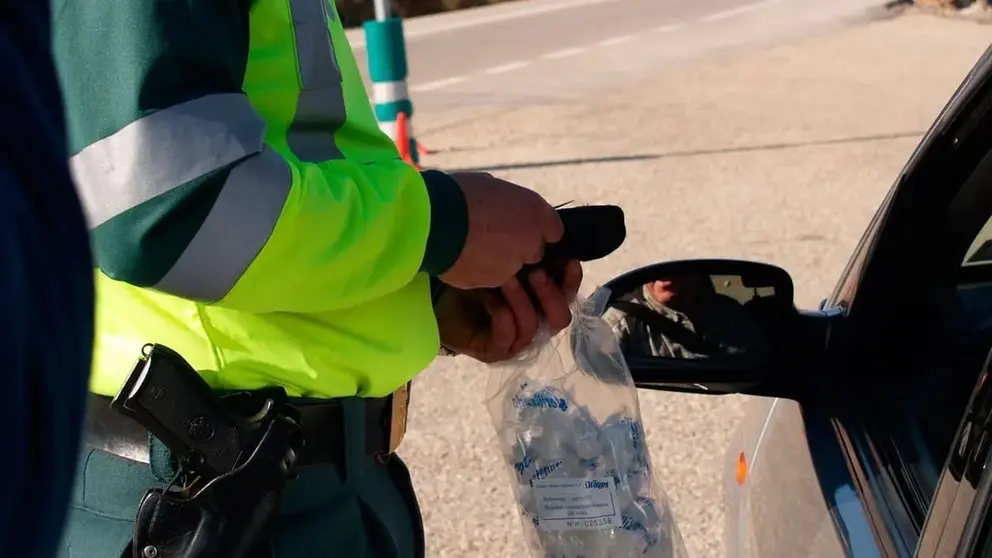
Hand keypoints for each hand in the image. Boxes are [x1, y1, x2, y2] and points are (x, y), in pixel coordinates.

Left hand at [436, 260, 582, 362]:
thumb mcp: (506, 253)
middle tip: (535, 272)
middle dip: (551, 294)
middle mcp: (531, 320)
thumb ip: (533, 247)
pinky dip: (504, 320)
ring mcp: (513, 339)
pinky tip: (494, 303)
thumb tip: (552, 238)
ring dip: (522, 301)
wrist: (435, 289)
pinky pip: (507, 340)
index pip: (566, 295)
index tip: (569, 262)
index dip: (571, 281)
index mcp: (539, 297)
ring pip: (532, 327)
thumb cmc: (470, 268)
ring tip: (506, 279)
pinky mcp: (494, 350)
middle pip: (560, 318)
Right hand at [440, 172, 563, 289]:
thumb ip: (508, 203)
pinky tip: (464, 258)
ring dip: (498, 261)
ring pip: (512, 268)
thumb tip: (505, 207)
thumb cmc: (459, 193)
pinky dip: (482, 271)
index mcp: (536, 211)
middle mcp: (532, 240)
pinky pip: (492, 278)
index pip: (553, 229)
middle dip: (519, 248)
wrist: (433, 221)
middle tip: (492, 238)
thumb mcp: (491, 186)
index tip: (521, 227)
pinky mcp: (494, 282)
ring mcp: (515, 264)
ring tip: (473, 247)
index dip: (536, 229)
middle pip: (534, 252)